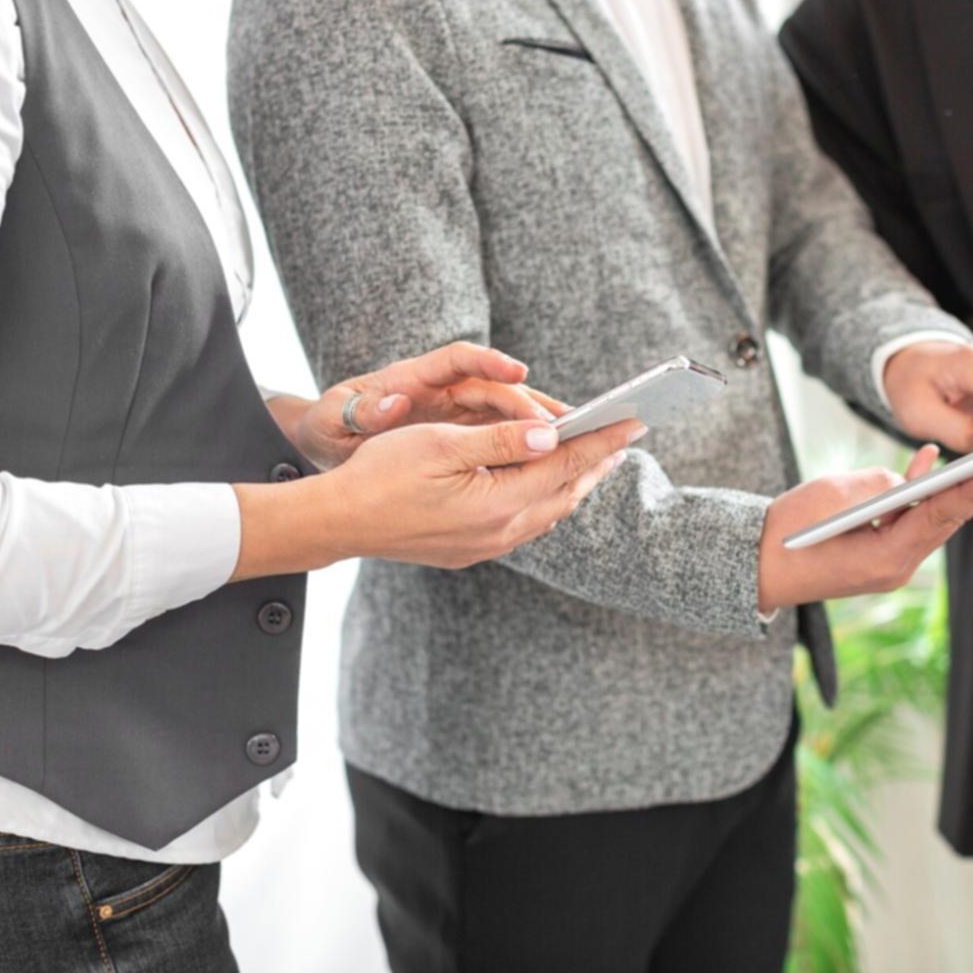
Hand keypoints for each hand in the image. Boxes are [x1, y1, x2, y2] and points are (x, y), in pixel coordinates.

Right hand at [230, 417, 641, 578]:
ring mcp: (486, 546)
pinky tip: (547, 484)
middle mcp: (500, 532)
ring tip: (596, 458)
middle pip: (565, 493)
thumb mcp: (441, 444)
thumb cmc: (381, 473)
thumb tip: (551, 435)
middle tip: (627, 436)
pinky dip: (547, 498)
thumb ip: (501, 441)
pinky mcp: (472, 551)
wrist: (338, 522)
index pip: (565, 466)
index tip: (635, 421)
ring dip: (574, 483)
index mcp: (498, 503)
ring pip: (549, 512)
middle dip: (598, 464)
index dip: (602, 442)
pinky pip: (526, 523)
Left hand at [270, 342, 568, 470]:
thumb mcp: (337, 418)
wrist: (330, 444)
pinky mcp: (468, 438)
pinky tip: (560, 466)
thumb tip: (393, 400)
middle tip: (570, 419)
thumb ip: (365, 411)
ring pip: (512, 414)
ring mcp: (461, 414)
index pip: (461, 359)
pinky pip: (509, 440)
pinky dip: (534, 449)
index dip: (490, 362)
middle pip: (500, 388)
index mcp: (416, 376)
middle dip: (534, 402)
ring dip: (545, 425)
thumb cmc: (332, 426)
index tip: (518, 372)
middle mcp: (446, 390)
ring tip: (581, 439)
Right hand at [756, 444, 972, 611]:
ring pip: (934, 523)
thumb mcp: (835, 495)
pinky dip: (922, 497)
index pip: (940, 517)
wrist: (756, 567)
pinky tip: (932, 466)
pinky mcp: (879, 556)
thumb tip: (908, 481)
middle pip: (949, 522)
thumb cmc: (789, 531)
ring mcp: (890, 566)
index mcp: (887, 558)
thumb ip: (881, 484)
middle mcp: (897, 568)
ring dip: (962, 492)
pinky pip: (911, 524)